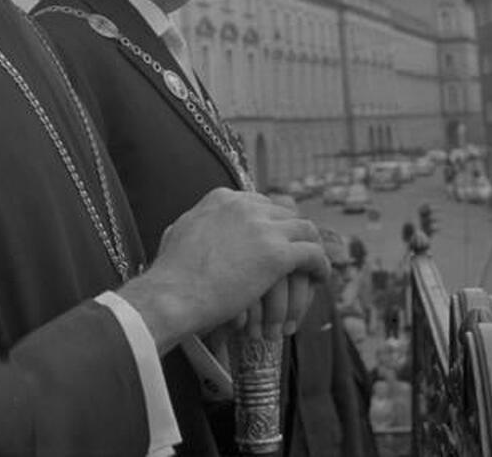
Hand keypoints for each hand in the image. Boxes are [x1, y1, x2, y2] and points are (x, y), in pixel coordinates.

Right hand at [119, 188, 327, 352]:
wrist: (173, 293)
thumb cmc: (170, 274)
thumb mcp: (178, 231)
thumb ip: (195, 222)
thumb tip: (191, 224)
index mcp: (222, 198)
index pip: (261, 202)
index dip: (274, 221)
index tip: (279, 238)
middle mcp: (245, 205)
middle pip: (285, 213)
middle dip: (294, 233)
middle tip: (301, 254)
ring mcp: (263, 227)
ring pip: (305, 229)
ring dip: (313, 247)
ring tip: (316, 266)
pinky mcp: (277, 254)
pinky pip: (313, 254)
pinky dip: (321, 265)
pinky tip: (321, 278)